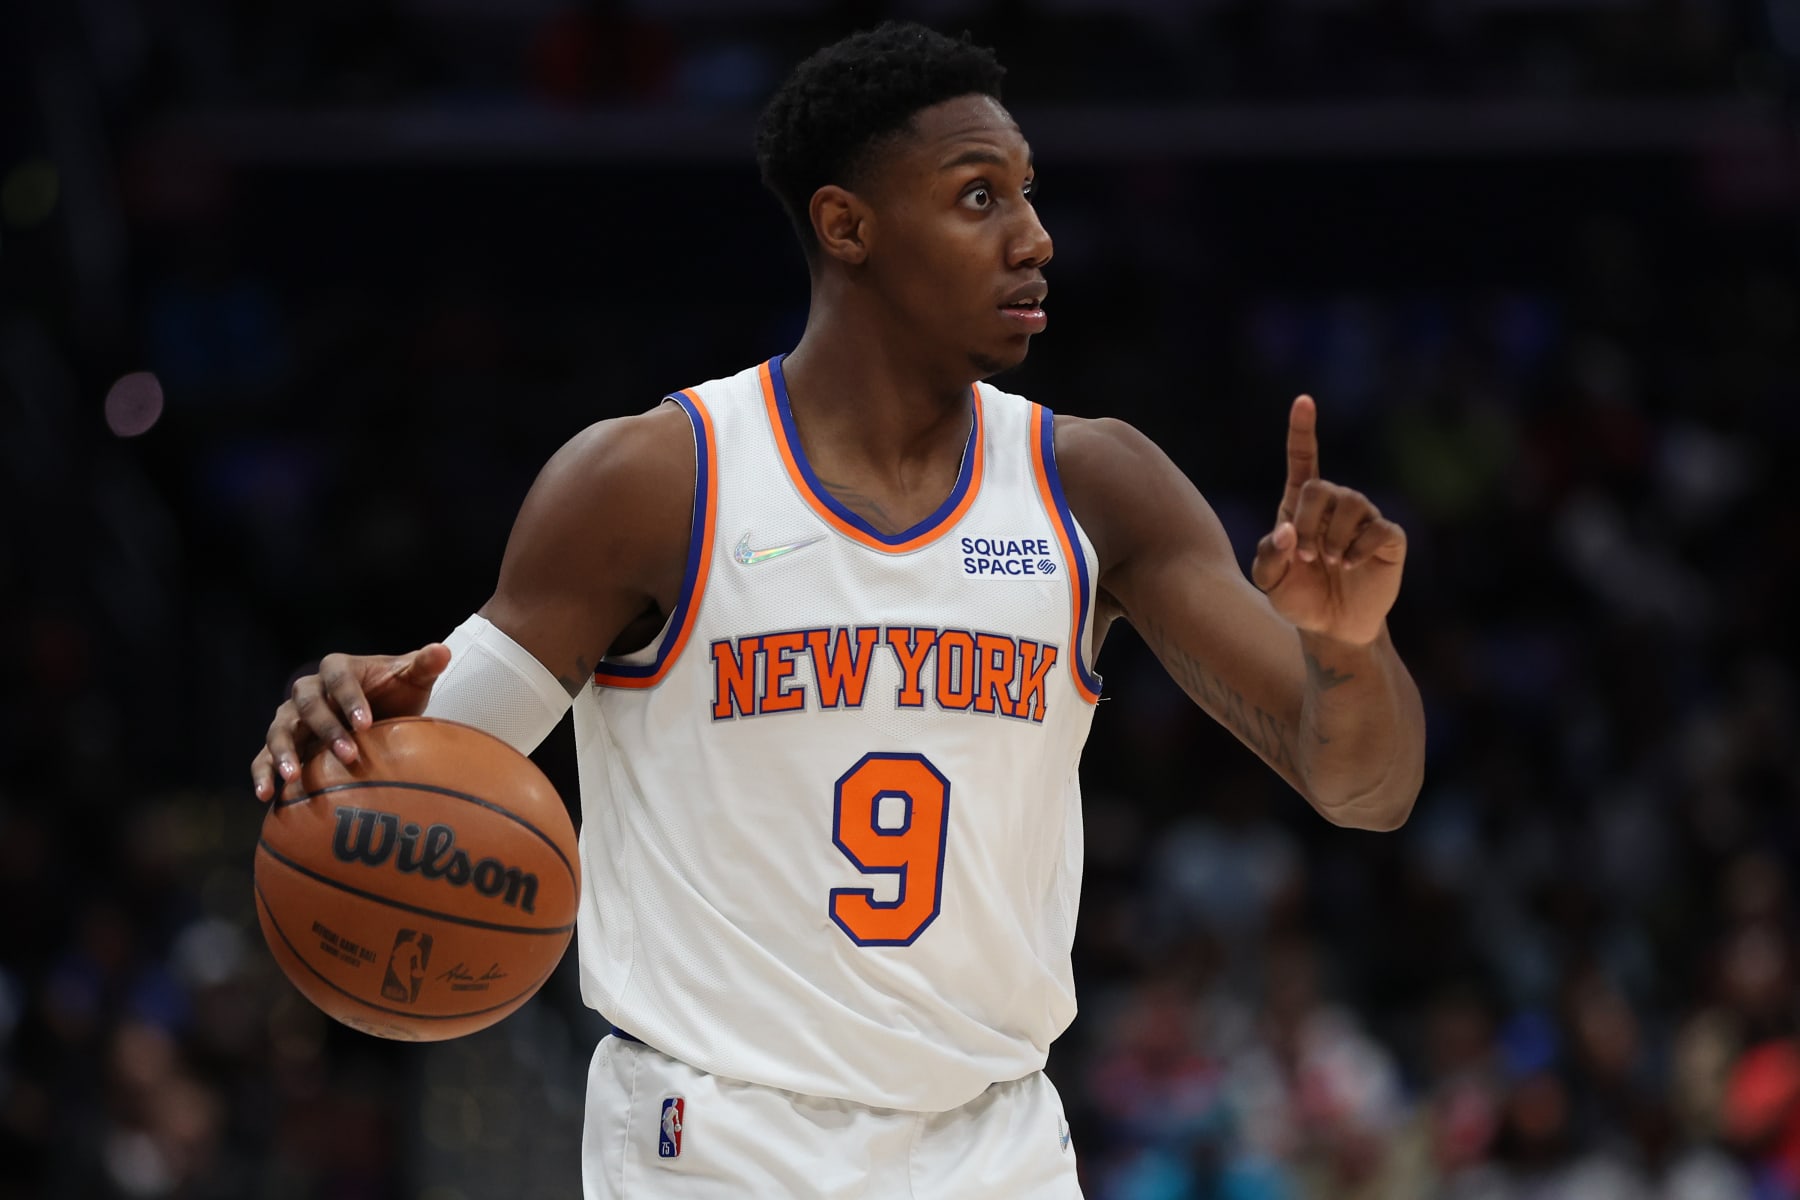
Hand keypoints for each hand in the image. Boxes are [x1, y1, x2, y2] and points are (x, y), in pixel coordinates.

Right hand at [250, 643, 450, 801]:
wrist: (380, 715)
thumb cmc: (395, 693)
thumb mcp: (411, 678)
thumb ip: (425, 664)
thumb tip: (442, 651)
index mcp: (337, 668)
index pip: (339, 680)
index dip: (351, 700)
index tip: (367, 724)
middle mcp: (308, 691)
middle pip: (308, 705)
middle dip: (326, 729)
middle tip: (349, 755)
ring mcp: (291, 717)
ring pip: (279, 730)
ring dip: (284, 752)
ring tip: (292, 777)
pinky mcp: (284, 744)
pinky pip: (262, 756)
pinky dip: (262, 773)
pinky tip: (266, 796)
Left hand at [1251, 396, 1406, 646]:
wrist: (1331, 627)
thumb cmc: (1297, 597)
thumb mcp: (1270, 581)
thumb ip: (1268, 555)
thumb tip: (1285, 531)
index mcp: (1300, 505)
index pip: (1303, 458)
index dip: (1303, 430)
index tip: (1304, 400)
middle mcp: (1334, 504)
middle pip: (1321, 487)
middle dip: (1307, 521)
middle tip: (1304, 555)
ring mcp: (1364, 518)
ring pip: (1352, 504)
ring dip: (1334, 538)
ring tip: (1331, 562)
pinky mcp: (1388, 538)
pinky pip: (1379, 529)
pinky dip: (1360, 548)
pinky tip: (1351, 564)